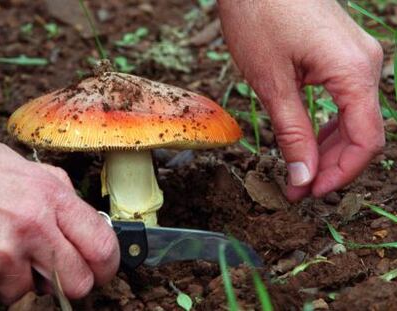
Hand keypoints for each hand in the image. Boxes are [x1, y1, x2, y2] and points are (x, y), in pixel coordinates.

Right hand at [0, 139, 119, 303]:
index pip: (102, 247)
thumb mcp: (36, 172)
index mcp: (54, 199)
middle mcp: (34, 225)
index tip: (103, 268)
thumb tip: (89, 222)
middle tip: (60, 269)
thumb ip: (66, 197)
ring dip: (23, 277)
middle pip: (79, 282)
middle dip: (72, 280)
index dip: (109, 265)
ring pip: (31, 290)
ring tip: (8, 249)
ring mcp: (5, 251)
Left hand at [218, 0, 384, 199]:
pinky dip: (327, 126)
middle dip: (330, 166)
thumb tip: (303, 177)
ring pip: (353, 119)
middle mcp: (364, 65)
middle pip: (362, 133)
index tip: (310, 192)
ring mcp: (355, 58)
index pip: (365, 140)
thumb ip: (292, 132)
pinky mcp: (340, 56)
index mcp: (353, 71)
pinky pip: (343, 101)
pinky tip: (308, 141)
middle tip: (297, 188)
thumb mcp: (271, 82)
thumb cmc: (259, 16)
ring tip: (298, 171)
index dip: (340, 173)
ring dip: (327, 149)